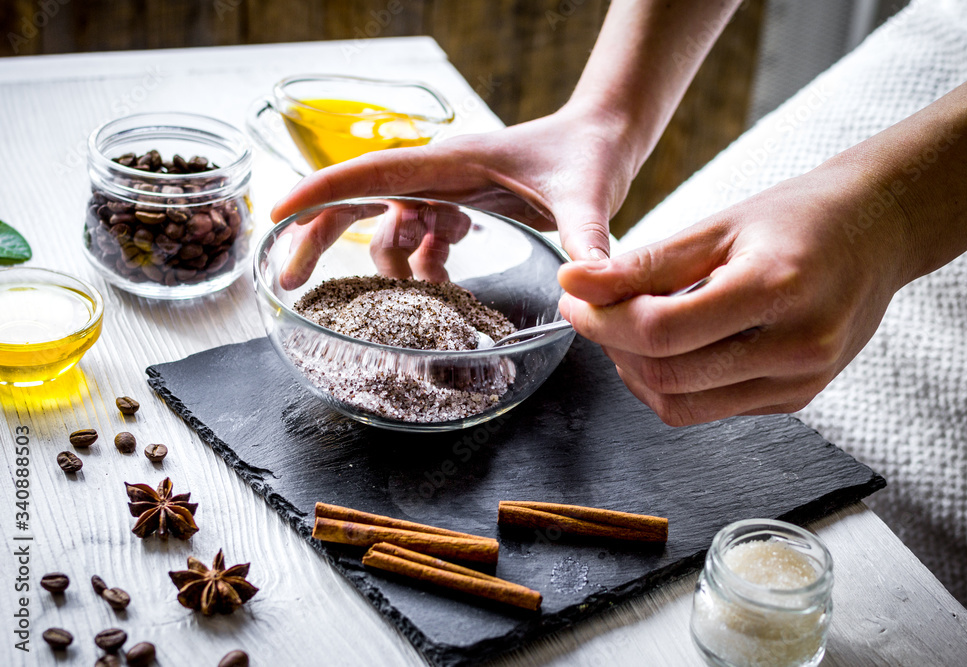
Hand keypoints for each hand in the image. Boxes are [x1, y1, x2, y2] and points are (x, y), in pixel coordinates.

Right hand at [271, 104, 636, 272]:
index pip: (371, 174)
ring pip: (391, 233)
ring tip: (414, 310)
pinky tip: (445, 289)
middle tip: (291, 283)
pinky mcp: (459, 209)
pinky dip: (425, 271)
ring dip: (393, 272)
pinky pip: (422, 246)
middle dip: (319, 238)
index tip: (275, 214)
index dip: (320, 193)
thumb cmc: (589, 153)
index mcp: (449, 162)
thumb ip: (585, 239)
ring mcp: (444, 193)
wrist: (603, 139)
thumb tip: (587, 286)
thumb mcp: (588, 196)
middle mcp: (436, 177)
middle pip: (358, 203)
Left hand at [557, 163, 910, 425]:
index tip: (574, 298)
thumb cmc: (797, 218)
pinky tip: (667, 346)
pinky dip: (673, 383)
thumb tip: (575, 284)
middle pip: (668, 376)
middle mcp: (796, 347)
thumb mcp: (718, 226)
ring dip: (636, 373)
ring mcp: (801, 382)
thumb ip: (644, 263)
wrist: (877, 234)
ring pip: (683, 406)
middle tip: (590, 312)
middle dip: (612, 347)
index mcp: (776, 288)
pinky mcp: (797, 400)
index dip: (603, 321)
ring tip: (624, 329)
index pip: (662, 330)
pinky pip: (711, 409)